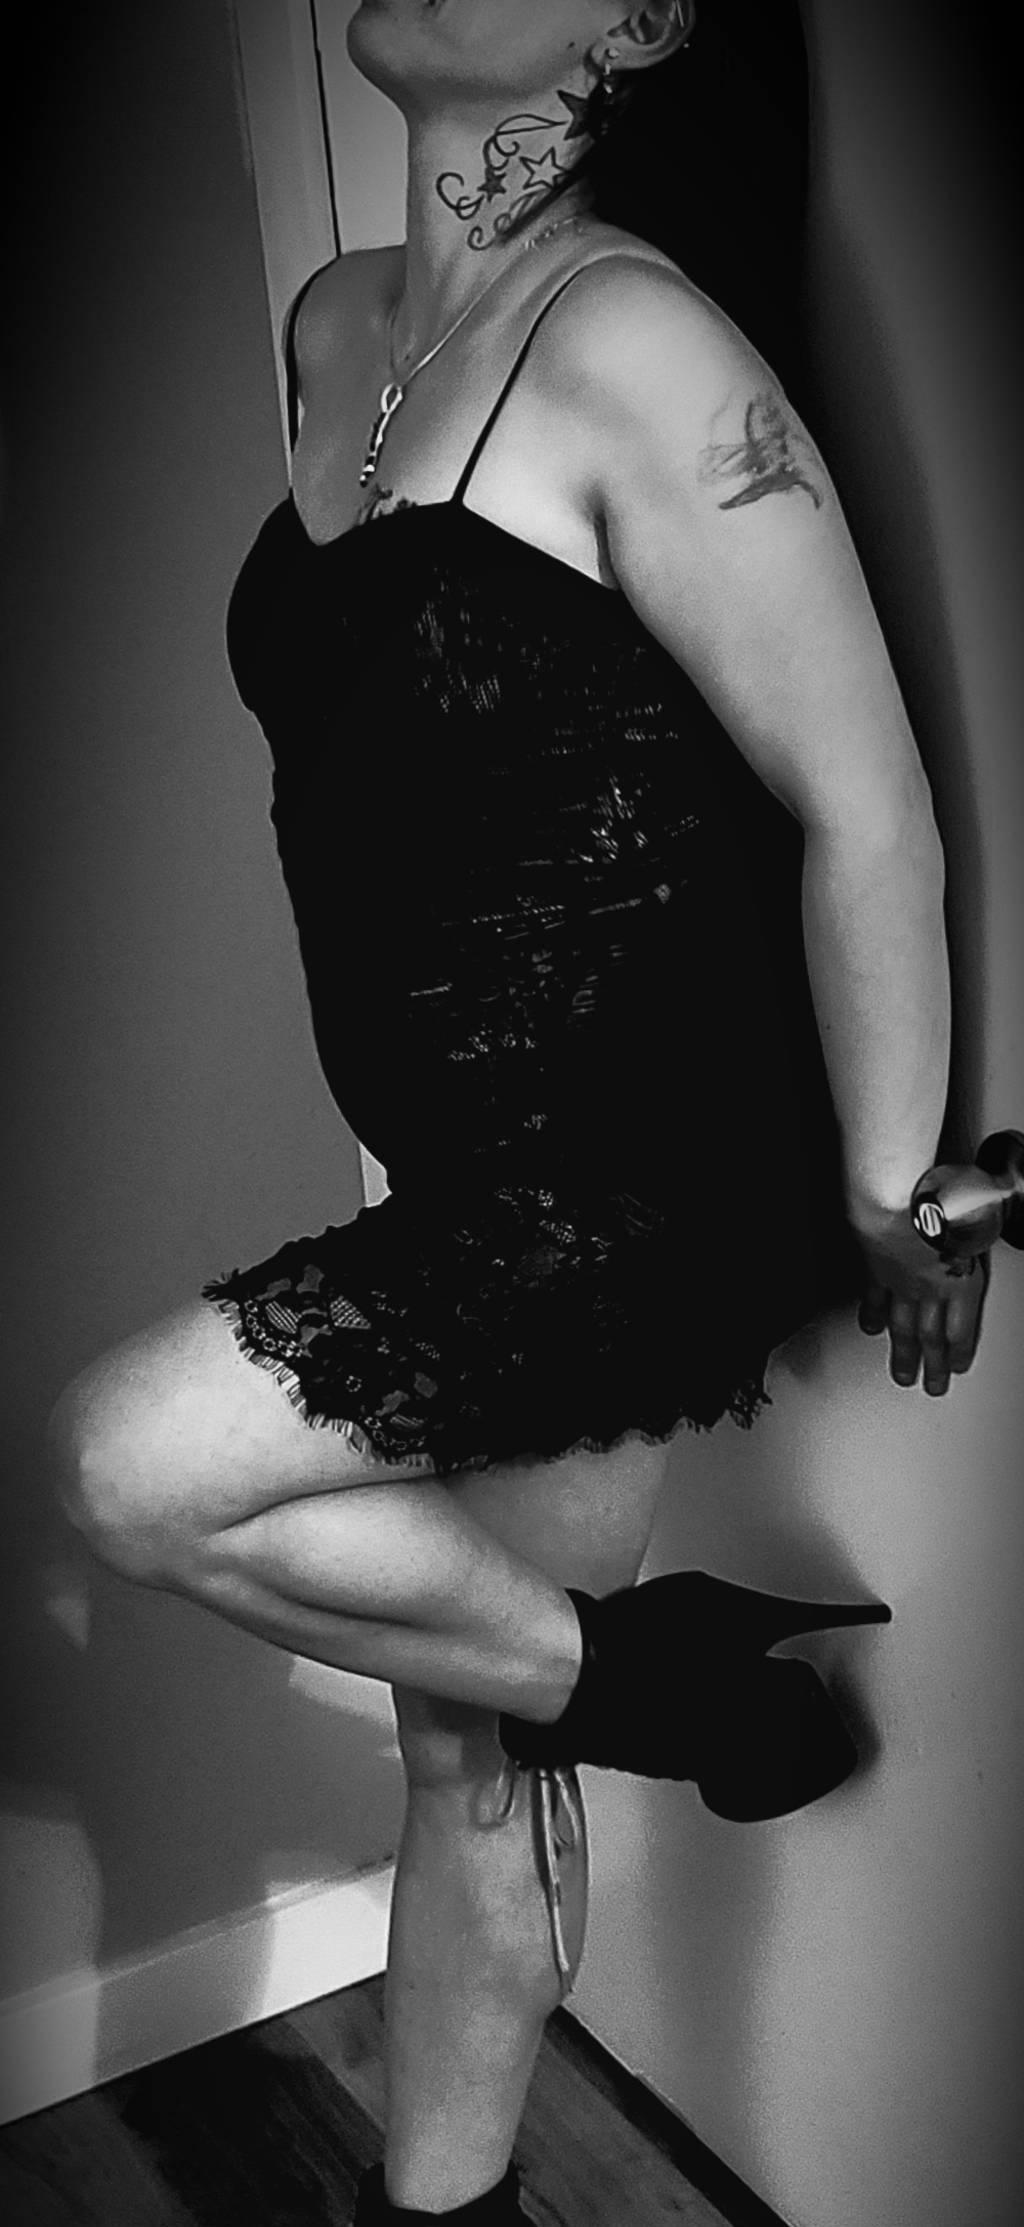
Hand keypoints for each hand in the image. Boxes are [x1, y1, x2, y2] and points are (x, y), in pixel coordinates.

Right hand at [851, 1206, 990, 1394]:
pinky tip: (872, 1328)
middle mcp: (930, 1288)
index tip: (958, 1365)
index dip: (960, 1350)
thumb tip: (1000, 1203)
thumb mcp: (979, 1214)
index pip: (961, 1327)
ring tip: (901, 1374)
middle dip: (933, 1365)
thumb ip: (985, 1222)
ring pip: (902, 1326)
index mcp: (960, 1280)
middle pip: (932, 1336)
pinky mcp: (874, 1269)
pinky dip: (872, 1316)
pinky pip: (873, 1299)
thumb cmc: (937, 1202)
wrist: (893, 1197)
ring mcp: (900, 1282)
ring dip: (903, 1354)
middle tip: (932, 1386)